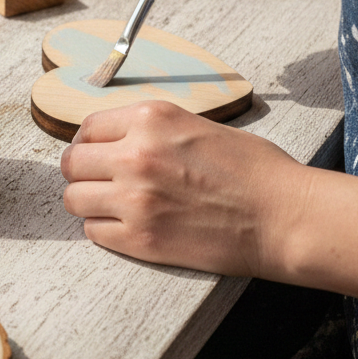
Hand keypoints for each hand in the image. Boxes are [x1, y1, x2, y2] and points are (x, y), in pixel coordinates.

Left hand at [60, 101, 307, 278]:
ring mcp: (135, 199)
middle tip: (99, 181)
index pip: (87, 127)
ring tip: (111, 205)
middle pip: (72, 163)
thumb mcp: (197, 125)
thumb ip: (150, 129)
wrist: (285, 217)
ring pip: (74, 199)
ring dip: (88, 202)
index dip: (88, 142)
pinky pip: (93, 231)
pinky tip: (128, 226)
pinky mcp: (140, 239)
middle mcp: (136, 155)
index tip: (95, 153)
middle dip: (82, 172)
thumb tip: (113, 138)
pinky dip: (105, 229)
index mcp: (151, 119)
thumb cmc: (253, 171)